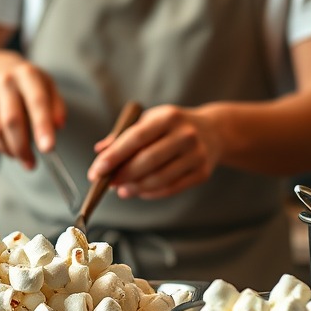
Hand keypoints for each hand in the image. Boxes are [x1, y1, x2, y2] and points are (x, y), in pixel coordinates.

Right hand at [0, 56, 65, 168]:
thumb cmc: (28, 84)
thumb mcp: (47, 86)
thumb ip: (56, 105)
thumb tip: (58, 126)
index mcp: (26, 74)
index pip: (36, 101)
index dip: (42, 126)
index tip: (48, 148)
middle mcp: (4, 81)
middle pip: (11, 120)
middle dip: (22, 147)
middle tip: (31, 164)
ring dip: (9, 150)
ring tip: (21, 155)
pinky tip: (7, 146)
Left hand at [87, 104, 222, 199]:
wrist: (214, 131)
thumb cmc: (172, 126)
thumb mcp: (150, 120)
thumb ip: (124, 135)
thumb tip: (100, 151)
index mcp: (168, 117)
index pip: (135, 138)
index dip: (114, 156)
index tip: (96, 170)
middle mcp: (185, 134)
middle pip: (147, 161)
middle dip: (122, 175)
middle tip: (106, 183)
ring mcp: (196, 155)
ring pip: (159, 179)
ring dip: (135, 188)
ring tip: (121, 190)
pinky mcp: (202, 173)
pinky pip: (171, 188)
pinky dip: (150, 193)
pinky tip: (139, 191)